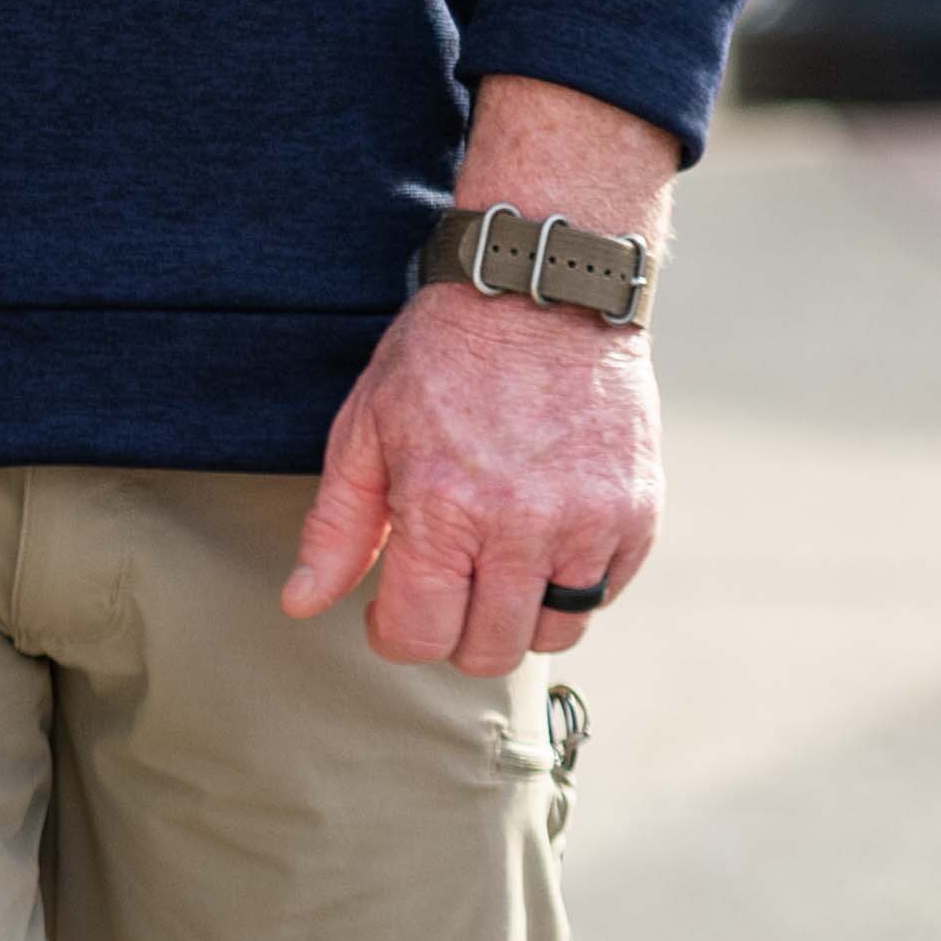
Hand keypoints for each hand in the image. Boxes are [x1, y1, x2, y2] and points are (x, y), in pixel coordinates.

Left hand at [280, 284, 659, 679]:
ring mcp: (590, 522)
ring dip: (519, 616)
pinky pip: (605, 593)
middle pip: (490, 650)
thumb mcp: (366, 428)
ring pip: (554, 634)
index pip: (421, 635)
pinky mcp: (638, 512)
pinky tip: (546, 539)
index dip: (397, 634)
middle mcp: (523, 525)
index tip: (395, 609)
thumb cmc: (444, 356)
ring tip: (498, 565)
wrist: (543, 290)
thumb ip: (336, 527)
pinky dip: (573, 584)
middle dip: (457, 633)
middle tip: (448, 587)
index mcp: (444, 507)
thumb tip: (301, 604)